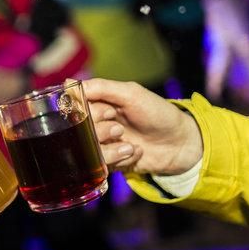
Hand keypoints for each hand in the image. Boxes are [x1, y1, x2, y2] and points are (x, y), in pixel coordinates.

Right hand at [83, 79, 202, 174]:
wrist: (181, 143)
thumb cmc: (158, 113)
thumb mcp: (131, 93)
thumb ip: (100, 87)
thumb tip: (68, 82)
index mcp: (97, 105)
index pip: (74, 109)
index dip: (89, 113)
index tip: (109, 112)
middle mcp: (96, 125)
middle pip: (79, 133)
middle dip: (101, 132)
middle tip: (120, 129)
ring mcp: (102, 145)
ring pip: (89, 153)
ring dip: (110, 150)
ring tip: (129, 145)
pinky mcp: (110, 163)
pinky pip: (102, 167)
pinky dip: (121, 160)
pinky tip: (135, 153)